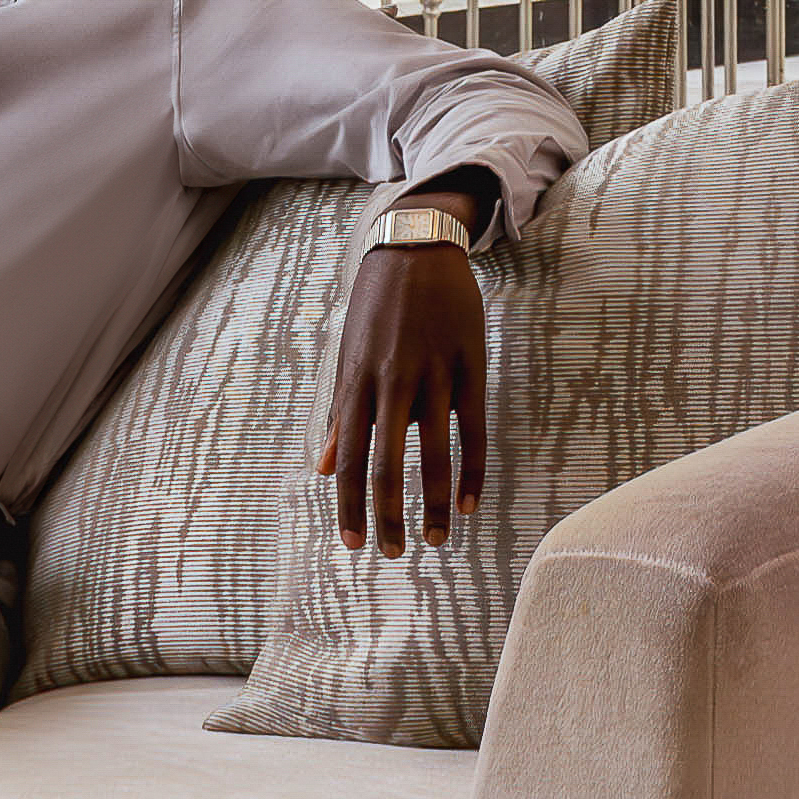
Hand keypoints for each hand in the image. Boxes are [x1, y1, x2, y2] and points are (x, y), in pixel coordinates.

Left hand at [318, 235, 493, 554]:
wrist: (416, 245)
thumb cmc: (376, 306)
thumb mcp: (348, 354)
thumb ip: (339, 413)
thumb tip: (325, 467)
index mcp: (357, 381)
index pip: (350, 458)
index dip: (350, 505)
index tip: (352, 544)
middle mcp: (392, 381)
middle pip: (387, 464)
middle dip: (388, 515)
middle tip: (392, 553)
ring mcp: (434, 373)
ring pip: (434, 454)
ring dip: (436, 504)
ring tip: (437, 538)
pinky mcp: (470, 365)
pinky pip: (473, 430)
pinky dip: (473, 471)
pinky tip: (471, 504)